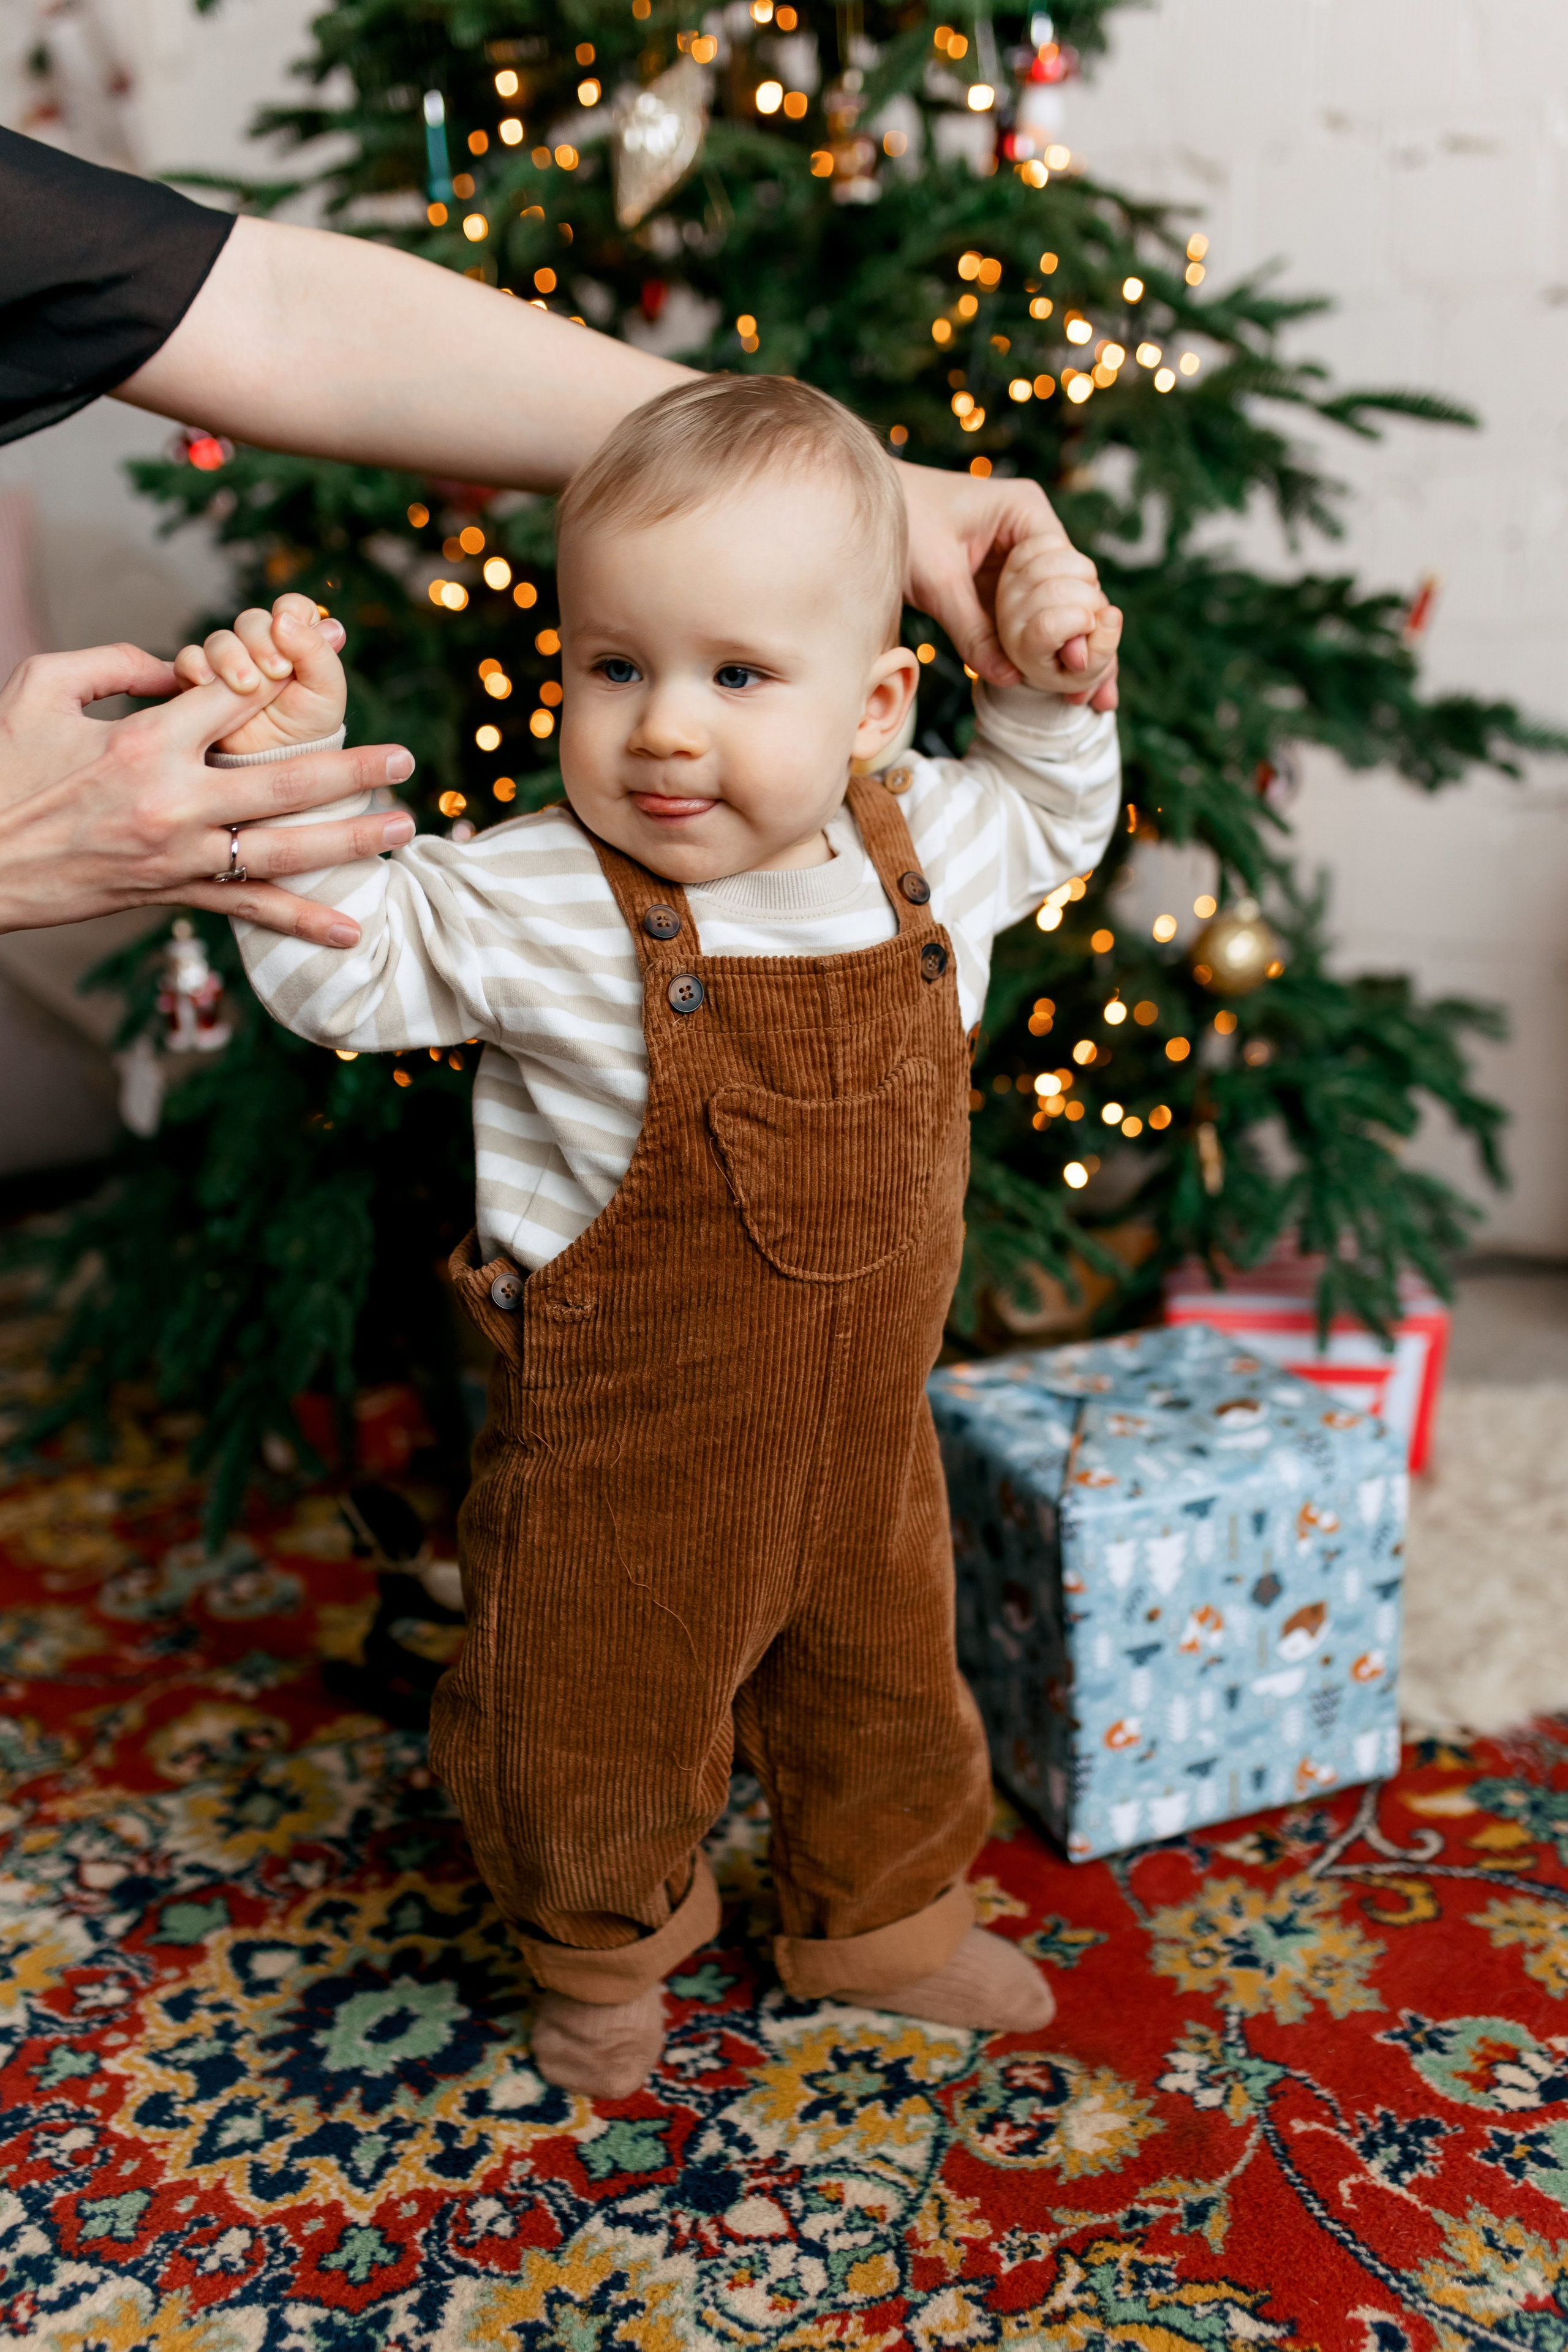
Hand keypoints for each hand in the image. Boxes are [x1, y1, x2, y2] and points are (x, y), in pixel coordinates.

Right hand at [0, 641, 415, 941]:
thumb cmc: (0, 768)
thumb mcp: (41, 688)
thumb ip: (112, 663)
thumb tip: (174, 663)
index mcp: (143, 741)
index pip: (233, 697)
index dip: (284, 668)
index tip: (326, 653)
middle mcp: (172, 800)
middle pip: (284, 779)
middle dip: (352, 767)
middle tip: (406, 757)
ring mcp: (178, 854)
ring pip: (283, 847)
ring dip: (349, 837)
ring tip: (403, 826)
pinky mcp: (172, 893)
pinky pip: (249, 909)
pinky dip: (301, 920)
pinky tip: (351, 929)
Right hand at [173, 592, 347, 754]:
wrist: (277, 767)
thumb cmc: (308, 728)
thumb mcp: (326, 690)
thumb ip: (315, 651)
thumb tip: (286, 618)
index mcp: (297, 640)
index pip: (291, 607)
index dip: (291, 616)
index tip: (294, 643)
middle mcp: (262, 646)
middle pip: (251, 621)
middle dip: (262, 643)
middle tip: (276, 672)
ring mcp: (230, 662)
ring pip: (220, 640)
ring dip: (232, 658)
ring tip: (246, 686)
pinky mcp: (202, 681)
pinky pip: (189, 659)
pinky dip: (196, 666)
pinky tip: (209, 683)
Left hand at [897, 464, 1116, 710]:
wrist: (857, 515)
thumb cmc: (898, 524)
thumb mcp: (935, 577)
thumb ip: (971, 627)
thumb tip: (1009, 678)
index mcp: (1025, 513)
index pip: (1069, 569)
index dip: (1078, 619)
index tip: (1078, 662)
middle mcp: (1030, 534)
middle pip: (1073, 594)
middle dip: (1085, 645)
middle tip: (1097, 696)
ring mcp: (1017, 562)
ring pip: (1056, 613)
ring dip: (1070, 656)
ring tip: (1095, 704)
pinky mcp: (999, 586)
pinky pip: (1027, 622)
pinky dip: (1041, 654)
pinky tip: (1064, 691)